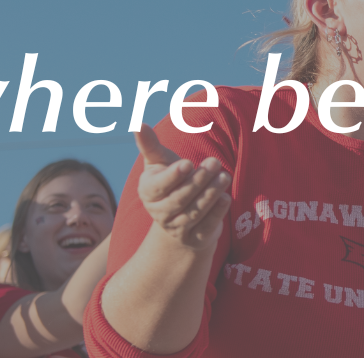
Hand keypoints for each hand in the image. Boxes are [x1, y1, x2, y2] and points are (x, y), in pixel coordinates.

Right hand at [133, 127, 232, 251]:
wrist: (180, 214)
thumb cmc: (171, 179)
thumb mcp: (160, 161)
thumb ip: (150, 145)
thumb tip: (138, 124)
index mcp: (148, 192)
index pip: (158, 186)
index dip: (173, 176)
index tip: (188, 163)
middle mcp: (159, 213)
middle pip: (179, 199)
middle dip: (198, 181)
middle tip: (214, 162)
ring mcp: (177, 228)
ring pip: (194, 213)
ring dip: (210, 194)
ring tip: (224, 176)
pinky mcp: (195, 238)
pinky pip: (206, 227)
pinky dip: (217, 213)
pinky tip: (226, 198)